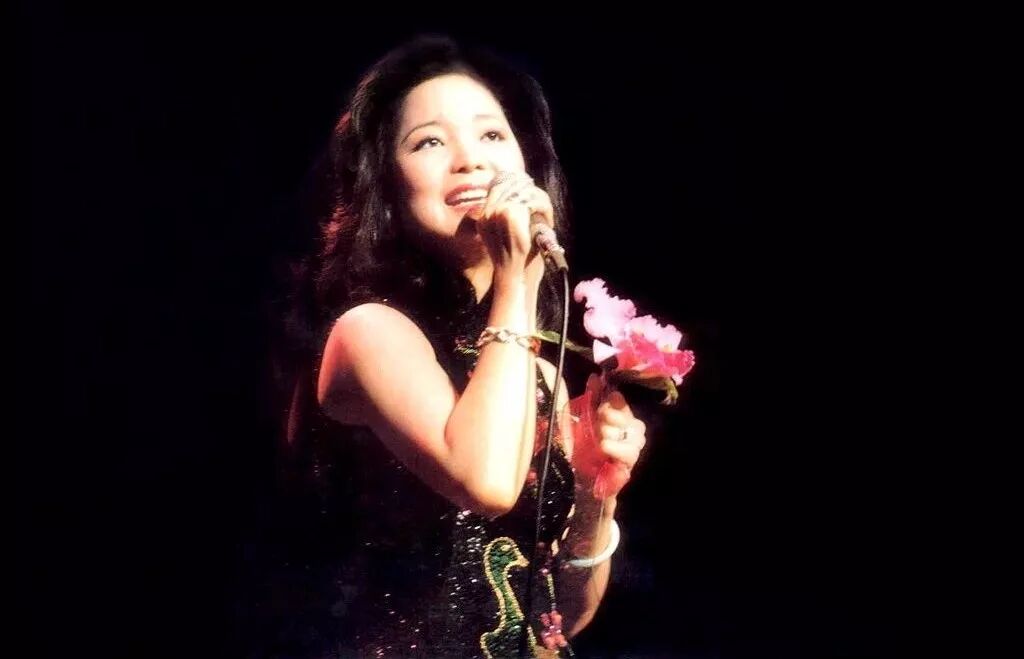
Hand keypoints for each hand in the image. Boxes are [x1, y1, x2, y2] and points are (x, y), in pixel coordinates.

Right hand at [468, 170, 552, 283]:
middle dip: (532, 191)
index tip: (530, 187)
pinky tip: (548, 221)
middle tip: (543, 203)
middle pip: (512, 184)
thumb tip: (523, 194)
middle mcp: (488, 213)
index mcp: (483, 217)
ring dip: (541, 201)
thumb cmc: (516, 262)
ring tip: (546, 215)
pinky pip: (533, 201)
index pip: (497, 184)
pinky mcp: (511, 216)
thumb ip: (506, 217)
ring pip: (524, 191)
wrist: (515, 279)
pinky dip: (545, 209)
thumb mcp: (506, 237)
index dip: (516, 182)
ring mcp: (498, 213)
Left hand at [569, 374, 647, 499]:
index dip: (615, 400)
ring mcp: (631, 449)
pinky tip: (604, 445)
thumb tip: (595, 377)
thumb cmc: (580, 446)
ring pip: (634, 434)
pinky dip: (617, 448)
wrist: (577, 478)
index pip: (622, 403)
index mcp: (618, 418)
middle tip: (599, 417)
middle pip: (630, 418)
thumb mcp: (581, 419)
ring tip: (600, 434)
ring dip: (613, 431)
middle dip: (613, 415)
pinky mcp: (628, 465)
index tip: (605, 397)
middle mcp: (628, 432)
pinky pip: (630, 453)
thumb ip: (590, 399)